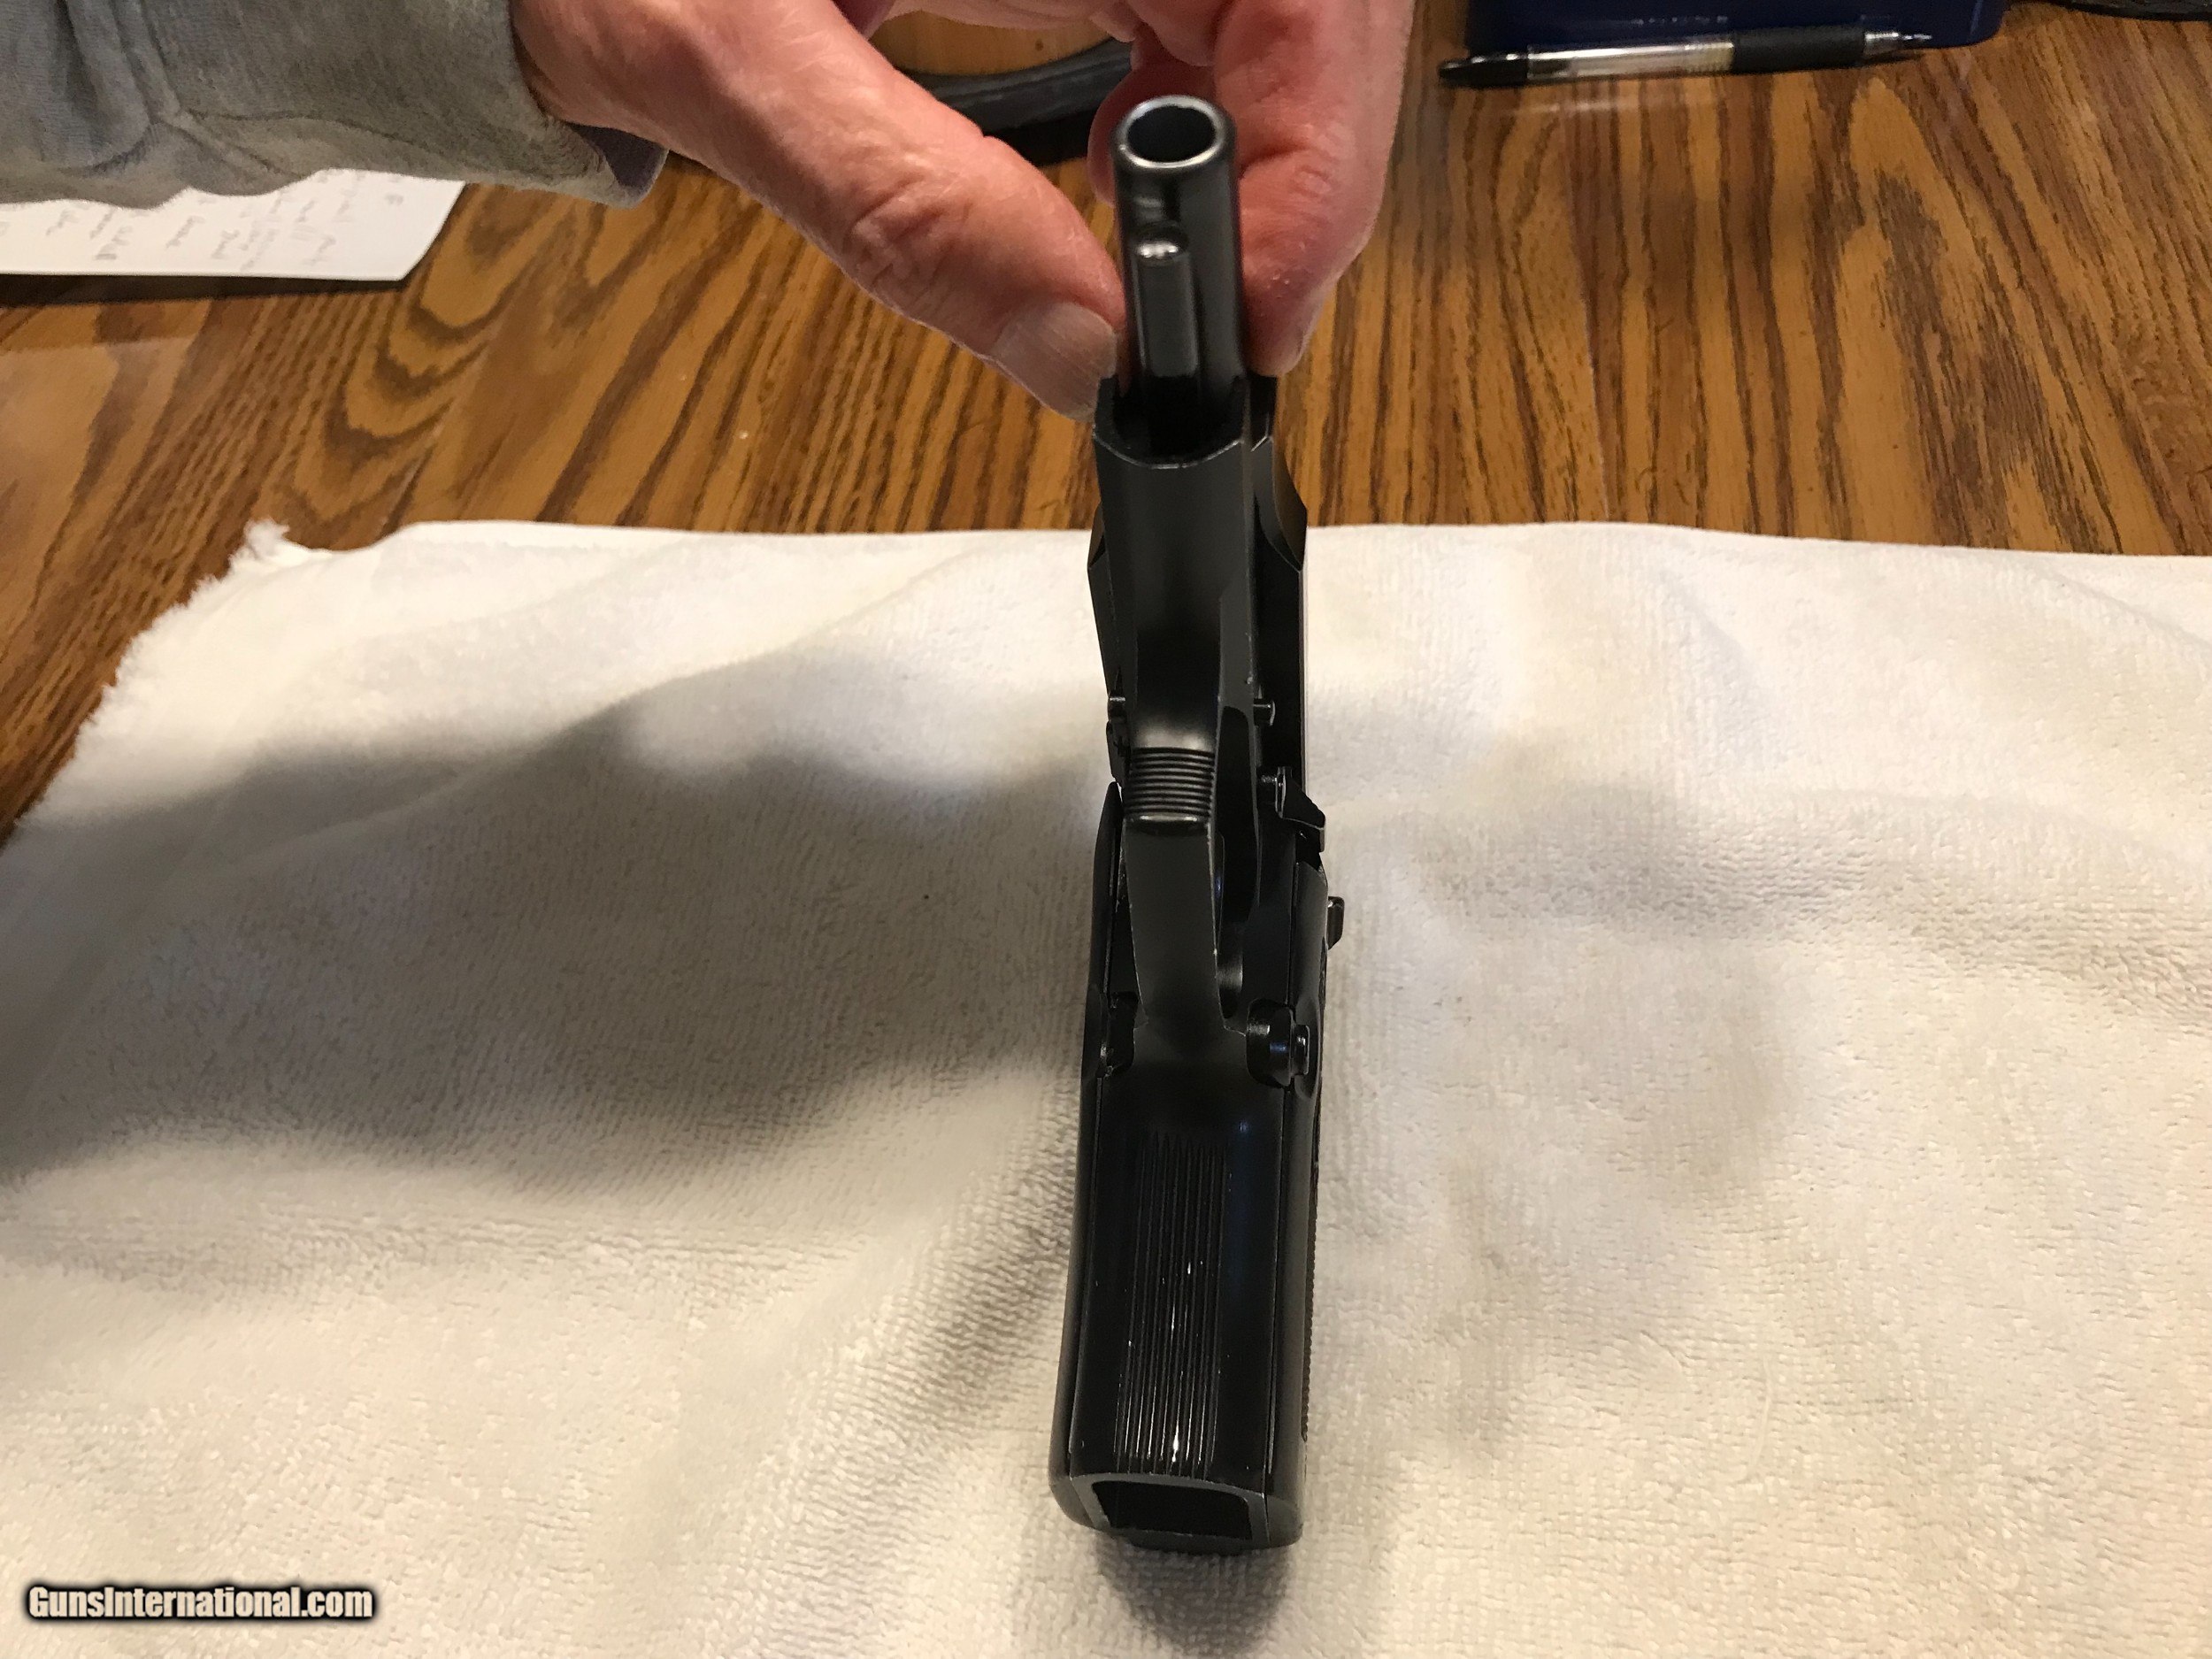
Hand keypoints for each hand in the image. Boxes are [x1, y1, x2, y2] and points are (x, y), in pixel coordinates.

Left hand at [512, 0, 1411, 414]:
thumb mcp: (727, 52)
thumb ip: (902, 201)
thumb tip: (1078, 349)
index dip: (1318, 155)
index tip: (1253, 309)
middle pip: (1320, 11)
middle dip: (1300, 178)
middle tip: (1224, 331)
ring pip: (1282, 19)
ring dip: (1261, 156)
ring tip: (1169, 263)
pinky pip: (1208, 7)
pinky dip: (1200, 111)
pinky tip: (1126, 157)